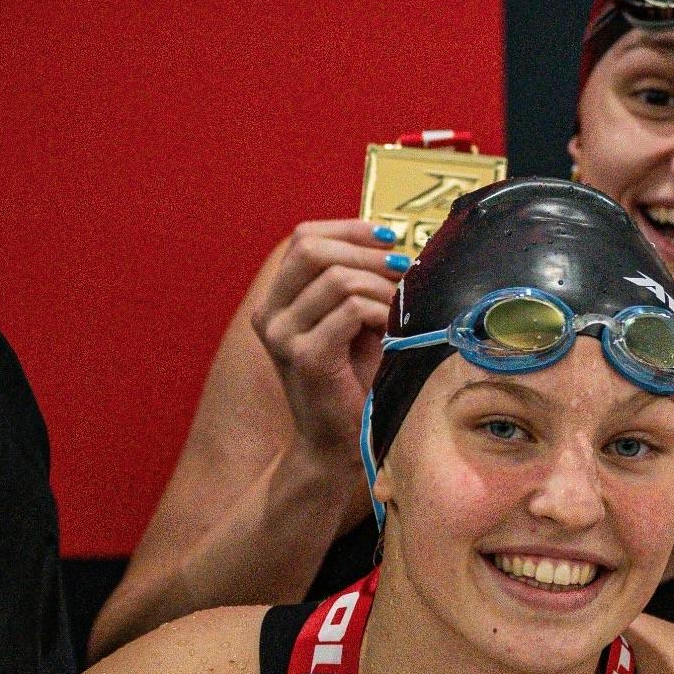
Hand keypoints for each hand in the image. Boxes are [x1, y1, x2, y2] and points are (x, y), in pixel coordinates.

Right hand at [250, 220, 405, 471]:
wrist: (342, 443)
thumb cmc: (357, 381)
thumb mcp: (356, 320)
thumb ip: (359, 281)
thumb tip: (393, 240)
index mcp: (277, 300)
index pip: (304, 238)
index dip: (349, 229)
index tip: (390, 237)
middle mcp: (269, 314)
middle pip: (313, 249)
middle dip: (367, 253)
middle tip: (404, 269)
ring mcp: (282, 336)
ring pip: (338, 278)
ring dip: (380, 288)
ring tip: (400, 310)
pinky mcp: (305, 357)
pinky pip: (350, 309)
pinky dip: (381, 313)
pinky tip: (391, 332)